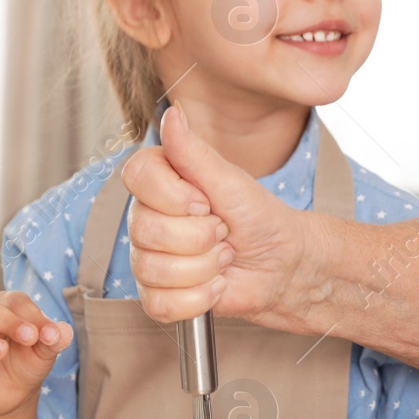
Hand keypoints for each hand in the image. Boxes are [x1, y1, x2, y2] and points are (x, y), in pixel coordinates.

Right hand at [0, 292, 72, 418]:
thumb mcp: (44, 354)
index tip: (49, 334)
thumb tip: (64, 332)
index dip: (31, 314)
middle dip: (6, 320)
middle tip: (28, 337)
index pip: (14, 301)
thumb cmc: (28, 363)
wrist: (15, 394)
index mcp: (5, 310)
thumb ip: (53, 341)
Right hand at [122, 107, 307, 323]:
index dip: (174, 196)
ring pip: (154, 269)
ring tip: (223, 256)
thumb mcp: (230, 180)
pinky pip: (161, 304)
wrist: (282, 264)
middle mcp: (147, 218)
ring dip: (203, 268)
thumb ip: (194, 152)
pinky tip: (216, 284)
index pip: (136, 178)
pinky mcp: (159, 295)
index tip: (206, 202)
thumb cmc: (259, 218)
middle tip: (223, 231)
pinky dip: (198, 298)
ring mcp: (150, 258)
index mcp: (161, 182)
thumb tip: (173, 114)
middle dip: (200, 236)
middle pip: (146, 230)